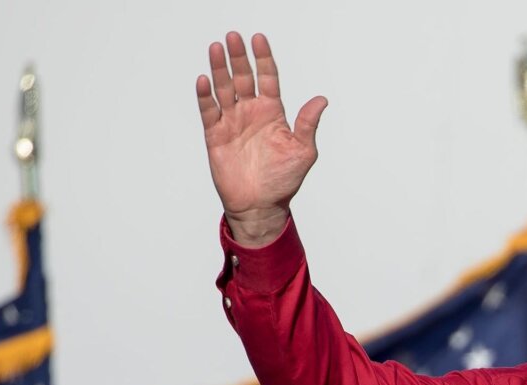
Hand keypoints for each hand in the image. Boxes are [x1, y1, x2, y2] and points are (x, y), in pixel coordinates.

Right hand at [194, 31, 327, 246]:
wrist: (261, 206)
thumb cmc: (283, 180)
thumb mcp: (303, 151)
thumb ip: (307, 124)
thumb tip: (322, 100)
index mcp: (272, 112)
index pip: (267, 77)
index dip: (263, 58)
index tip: (259, 39)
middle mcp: (251, 112)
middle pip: (242, 77)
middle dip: (238, 57)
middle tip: (233, 37)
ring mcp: (232, 122)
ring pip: (224, 89)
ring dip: (219, 69)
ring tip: (216, 48)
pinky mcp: (216, 135)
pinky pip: (209, 111)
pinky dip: (205, 96)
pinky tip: (204, 80)